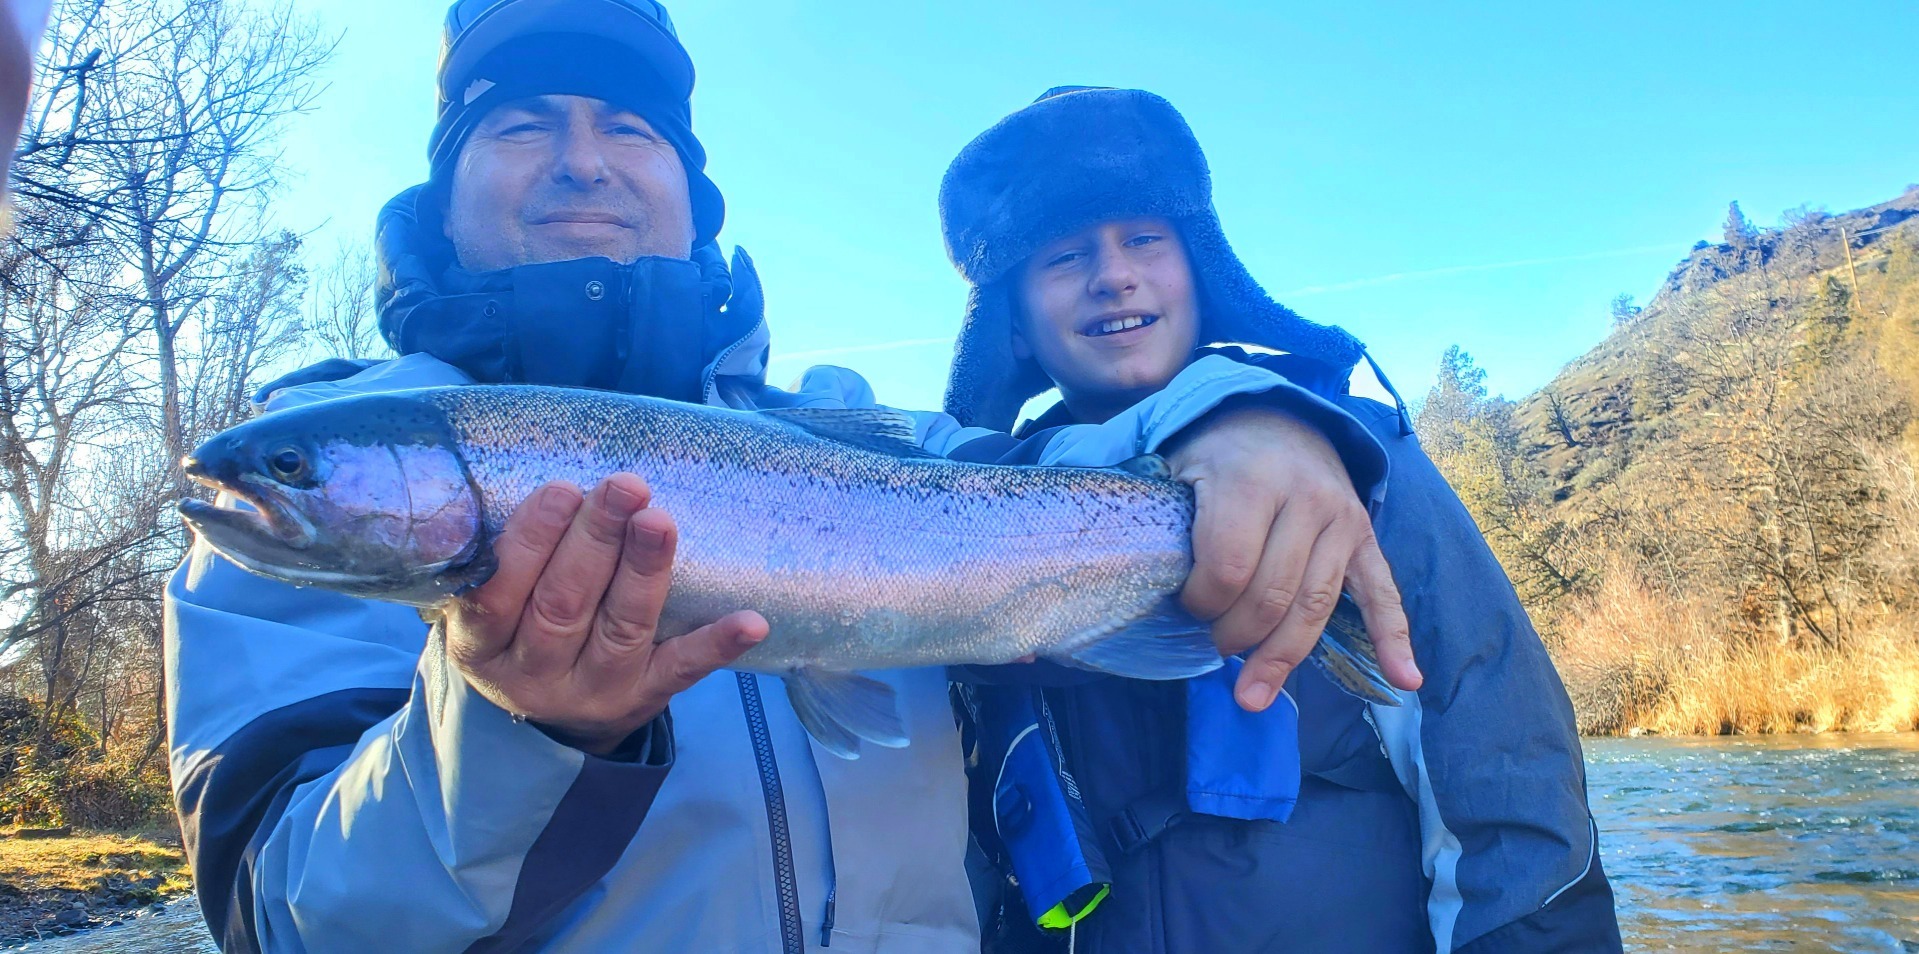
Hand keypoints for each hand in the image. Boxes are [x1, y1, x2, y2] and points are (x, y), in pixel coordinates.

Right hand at [443, 474, 767, 755]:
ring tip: (658, 520)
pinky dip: (715, 645)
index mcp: (483, 647)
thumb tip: (547, 486)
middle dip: (595, 539)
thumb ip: (504, 556)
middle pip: (563, 604)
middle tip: (623, 486)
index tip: (561, 489)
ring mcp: (594, 691)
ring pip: (621, 628)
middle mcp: (534, 676)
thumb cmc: (522, 630)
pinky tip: (750, 622)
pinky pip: (681, 670)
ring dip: (644, 570)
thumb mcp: (493, 605)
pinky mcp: (645, 699)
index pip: (499, 594)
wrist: (555, 724)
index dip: (531, 541)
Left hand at [1166, 407, 1420, 711]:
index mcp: (1253, 480)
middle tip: (1213, 646)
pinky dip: (1395, 638)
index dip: (1203, 602)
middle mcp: (1307, 498)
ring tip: (1252, 694)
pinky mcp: (1366, 536)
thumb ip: (1172, 526)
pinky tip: (1403, 678)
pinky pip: (1383, 591)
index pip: (1230, 567)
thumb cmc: (1217, 455)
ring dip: (1283, 657)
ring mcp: (1343, 518)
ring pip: (1317, 605)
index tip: (1185, 608)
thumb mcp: (1180, 470)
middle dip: (1236, 635)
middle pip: (1274, 595)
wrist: (1277, 416)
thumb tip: (1148, 593)